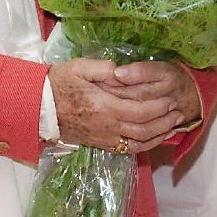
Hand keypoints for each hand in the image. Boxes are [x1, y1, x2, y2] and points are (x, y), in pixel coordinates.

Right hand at [50, 57, 183, 153]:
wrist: (38, 107)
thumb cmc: (58, 83)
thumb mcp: (80, 67)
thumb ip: (104, 69)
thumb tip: (124, 71)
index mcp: (103, 106)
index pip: (140, 111)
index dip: (159, 107)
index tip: (171, 98)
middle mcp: (106, 126)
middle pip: (144, 129)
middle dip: (164, 121)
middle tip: (178, 112)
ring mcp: (103, 137)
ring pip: (138, 143)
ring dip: (158, 135)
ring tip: (172, 126)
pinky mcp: (100, 144)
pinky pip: (127, 149)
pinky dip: (144, 146)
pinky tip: (154, 139)